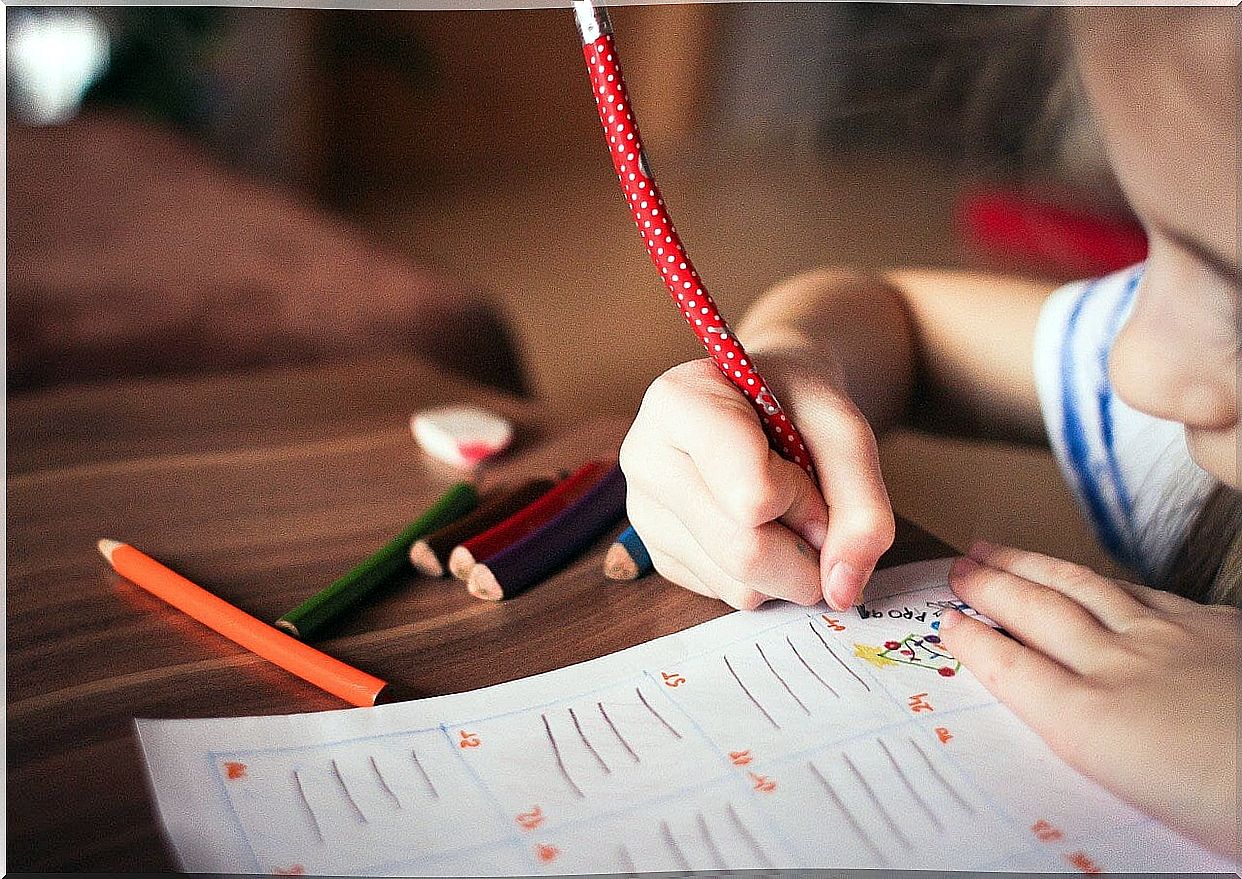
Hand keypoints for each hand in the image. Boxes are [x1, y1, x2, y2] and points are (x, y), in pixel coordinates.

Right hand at [619, 356, 893, 609]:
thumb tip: (842, 590)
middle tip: (819, 514)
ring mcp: (643, 511)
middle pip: (743, 551)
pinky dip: (764, 576)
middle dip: (806, 550)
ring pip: (738, 585)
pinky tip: (758, 526)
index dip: (804, 499)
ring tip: (784, 511)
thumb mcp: (845, 432)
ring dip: (788, 566)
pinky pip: (727, 595)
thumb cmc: (798, 403)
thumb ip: (862, 506)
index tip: (813, 471)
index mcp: (677, 403)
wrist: (765, 398)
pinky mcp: (656, 553)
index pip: (752, 495)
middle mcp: (645, 458)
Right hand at [939, 541, 1238, 855]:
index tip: (947, 622)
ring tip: (1001, 551)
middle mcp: (1121, 670)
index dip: (973, 641)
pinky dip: (1105, 581)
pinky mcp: (1215, 626)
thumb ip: (1097, 749)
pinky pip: (1142, 592)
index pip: (1012, 670)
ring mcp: (1169, 639)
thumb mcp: (1145, 802)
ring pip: (1083, 590)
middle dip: (991, 588)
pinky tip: (1098, 579)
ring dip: (1034, 568)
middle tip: (960, 567)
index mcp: (1094, 724)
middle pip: (1038, 615)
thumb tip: (1068, 728)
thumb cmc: (1236, 806)